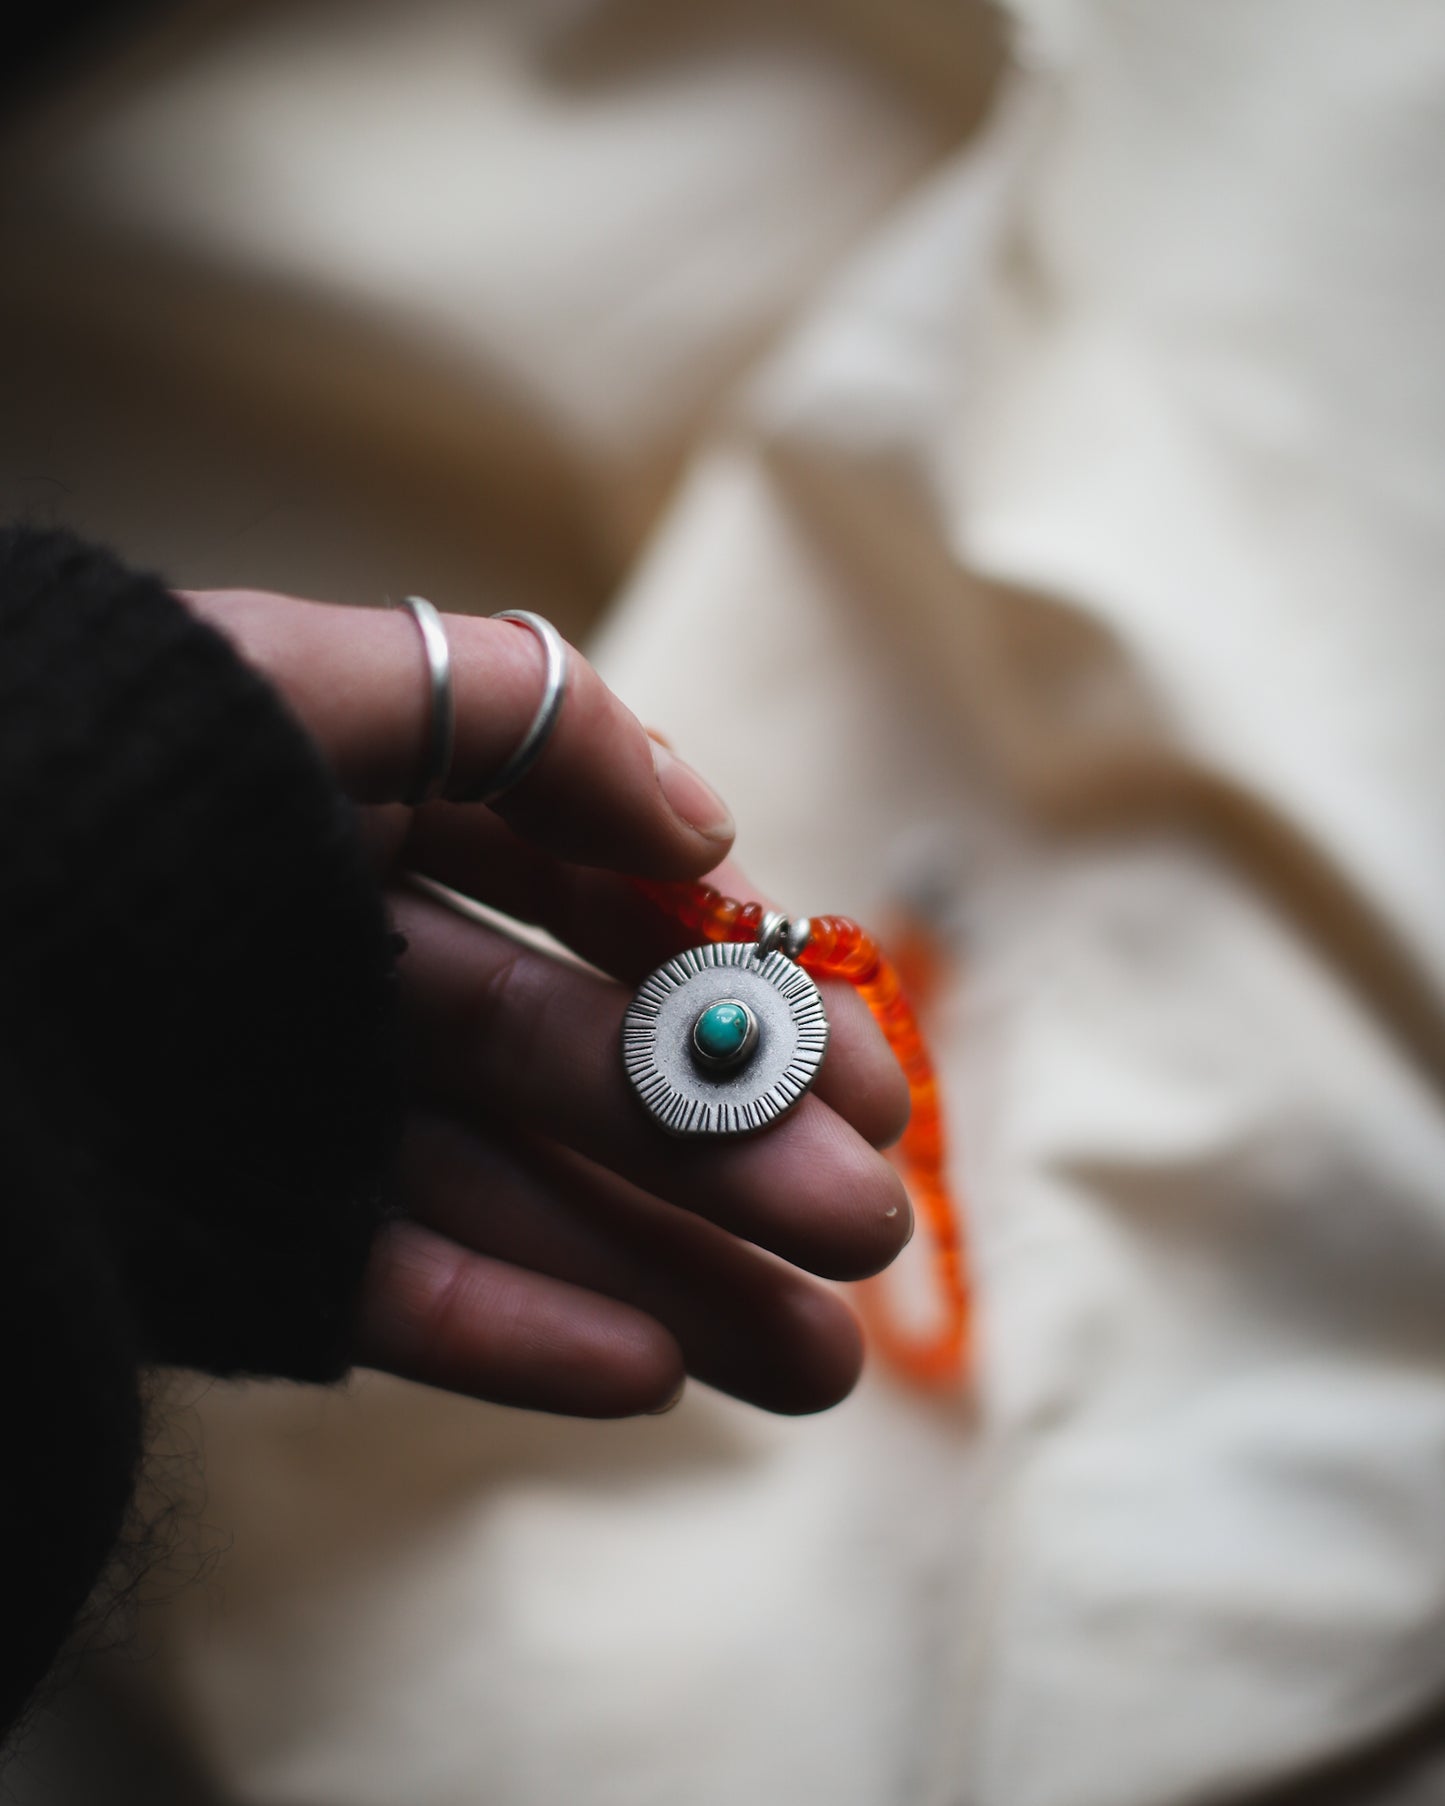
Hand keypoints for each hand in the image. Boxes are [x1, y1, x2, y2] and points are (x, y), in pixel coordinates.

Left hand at [188, 591, 911, 1416]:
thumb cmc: (94, 769)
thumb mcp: (303, 677)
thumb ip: (517, 711)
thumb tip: (706, 814)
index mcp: (383, 825)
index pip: (600, 914)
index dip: (742, 993)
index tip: (862, 1069)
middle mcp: (357, 969)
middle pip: (585, 1074)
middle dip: (734, 1156)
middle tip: (874, 1236)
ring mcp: (302, 1104)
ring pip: (515, 1199)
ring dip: (666, 1276)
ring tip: (818, 1361)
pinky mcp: (235, 1227)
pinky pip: (387, 1286)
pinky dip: (511, 1331)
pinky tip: (647, 1372)